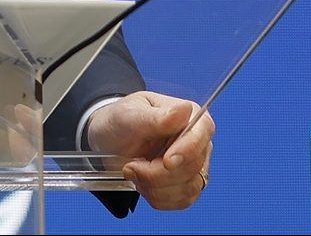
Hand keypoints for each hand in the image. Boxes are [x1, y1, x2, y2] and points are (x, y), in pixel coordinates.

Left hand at [86, 91, 213, 210]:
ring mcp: (194, 166)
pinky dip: (157, 197)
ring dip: (155, 186)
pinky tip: (142, 183)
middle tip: (131, 165)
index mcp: (189, 114)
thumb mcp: (130, 115)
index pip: (202, 131)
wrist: (108, 142)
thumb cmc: (120, 122)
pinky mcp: (187, 187)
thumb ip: (157, 117)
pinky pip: (181, 201)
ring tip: (133, 171)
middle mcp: (197, 141)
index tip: (166, 161)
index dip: (188, 149)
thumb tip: (185, 109)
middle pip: (193, 165)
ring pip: (188, 188)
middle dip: (158, 172)